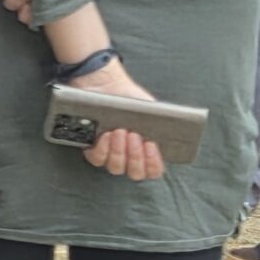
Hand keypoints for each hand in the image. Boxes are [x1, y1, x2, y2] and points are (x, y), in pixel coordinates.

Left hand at [58, 55, 165, 181]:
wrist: (109, 87)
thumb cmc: (132, 101)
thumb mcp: (151, 110)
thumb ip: (160, 123)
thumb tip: (167, 130)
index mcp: (147, 153)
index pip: (153, 170)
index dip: (153, 163)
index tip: (151, 144)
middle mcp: (129, 159)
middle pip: (135, 172)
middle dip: (135, 155)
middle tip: (134, 135)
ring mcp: (110, 157)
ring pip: (116, 167)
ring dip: (119, 151)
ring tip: (120, 131)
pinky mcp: (93, 150)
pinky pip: (98, 158)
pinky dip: (103, 148)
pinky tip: (106, 135)